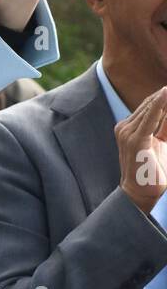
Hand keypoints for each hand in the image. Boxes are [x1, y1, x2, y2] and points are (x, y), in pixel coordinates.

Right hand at [117, 86, 166, 213]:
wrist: (142, 195)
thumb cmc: (152, 173)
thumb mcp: (161, 143)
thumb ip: (164, 126)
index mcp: (130, 128)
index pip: (151, 106)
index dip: (166, 97)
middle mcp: (125, 128)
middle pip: (151, 104)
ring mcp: (127, 133)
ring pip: (151, 108)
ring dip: (166, 98)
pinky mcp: (134, 140)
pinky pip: (149, 118)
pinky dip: (158, 105)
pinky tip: (166, 93)